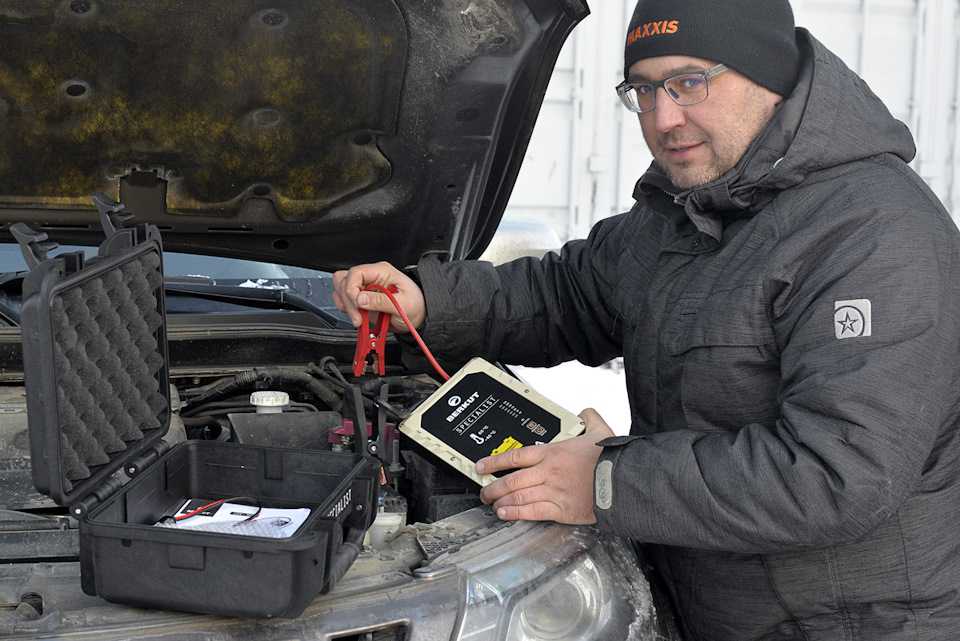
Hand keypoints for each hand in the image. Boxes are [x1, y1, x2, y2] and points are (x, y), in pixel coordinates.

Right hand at [332, 262, 425, 332]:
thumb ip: (381, 301)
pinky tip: (359, 317)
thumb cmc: (416, 305)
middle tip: (358, 318)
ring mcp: (364, 288)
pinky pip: (344, 300)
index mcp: (382, 272)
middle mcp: (371, 277)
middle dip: (348, 301)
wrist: (418, 316)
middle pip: (344, 280)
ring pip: (340, 289)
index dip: (351, 290)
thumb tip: (360, 299)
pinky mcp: (361, 299)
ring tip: (359, 318)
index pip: (355, 273)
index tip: (357, 305)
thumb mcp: (403, 304)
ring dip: (346, 305)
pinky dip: (347, 310)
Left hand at [477, 408, 614, 523]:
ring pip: (518, 497)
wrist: (623, 481)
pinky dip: (515, 513)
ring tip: (491, 503)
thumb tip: (585, 412)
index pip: (516, 456)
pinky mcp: (561, 510)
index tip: (482, 466)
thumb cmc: (611, 459)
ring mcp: (552, 491)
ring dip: (500, 501)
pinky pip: (532, 512)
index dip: (495, 462)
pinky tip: (505, 514)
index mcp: (553, 453)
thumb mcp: (600, 431)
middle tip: (483, 491)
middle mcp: (548, 472)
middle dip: (493, 487)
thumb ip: (589, 419)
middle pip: (511, 480)